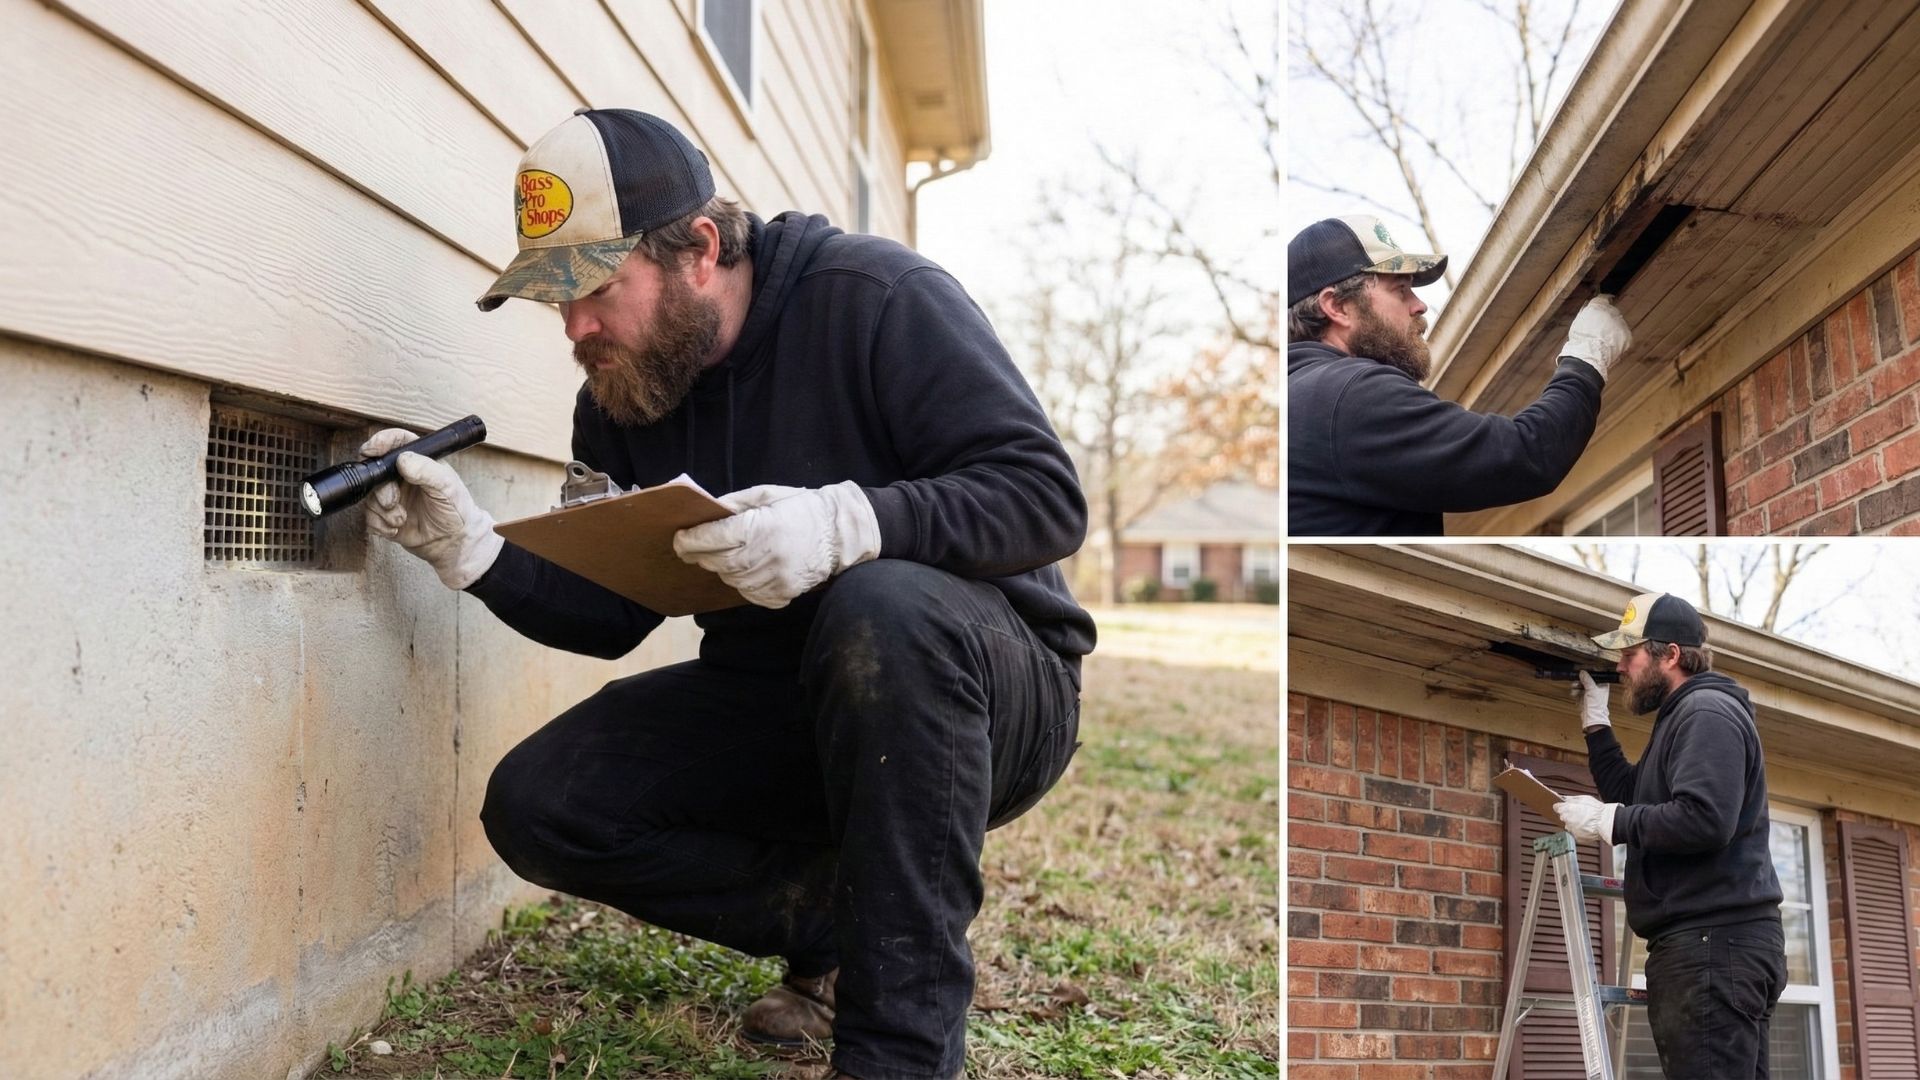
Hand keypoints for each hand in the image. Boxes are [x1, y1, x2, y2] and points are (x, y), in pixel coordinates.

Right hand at [362, 428, 503, 589]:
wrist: (453, 542)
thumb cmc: (456, 510)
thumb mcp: (447, 487)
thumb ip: (427, 471)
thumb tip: (403, 460)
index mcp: (419, 462)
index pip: (397, 442)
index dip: (381, 441)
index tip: (370, 450)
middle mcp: (403, 476)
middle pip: (376, 471)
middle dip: (381, 489)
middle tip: (393, 501)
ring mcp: (392, 495)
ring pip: (371, 496)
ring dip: (383, 510)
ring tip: (401, 519)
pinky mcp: (385, 516)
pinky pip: (369, 517)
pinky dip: (380, 524)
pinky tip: (396, 529)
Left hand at [673, 481, 881, 608]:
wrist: (839, 533)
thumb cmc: (800, 508)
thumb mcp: (766, 495)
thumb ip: (734, 505)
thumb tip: (704, 514)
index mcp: (761, 526)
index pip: (713, 538)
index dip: (691, 540)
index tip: (680, 539)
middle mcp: (766, 555)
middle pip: (718, 562)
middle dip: (700, 555)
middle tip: (692, 549)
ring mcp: (775, 579)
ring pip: (732, 580)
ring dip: (722, 569)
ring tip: (726, 556)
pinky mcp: (783, 594)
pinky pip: (750, 594)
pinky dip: (743, 583)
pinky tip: (748, 569)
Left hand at [1554, 794, 1619, 843]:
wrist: (1606, 823)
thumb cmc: (1597, 810)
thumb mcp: (1583, 798)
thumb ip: (1571, 799)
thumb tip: (1564, 799)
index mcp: (1566, 810)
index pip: (1557, 808)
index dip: (1563, 807)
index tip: (1566, 807)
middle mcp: (1566, 821)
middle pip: (1564, 817)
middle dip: (1569, 815)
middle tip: (1581, 814)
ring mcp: (1572, 830)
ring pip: (1570, 826)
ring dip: (1575, 824)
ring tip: (1586, 821)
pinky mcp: (1577, 838)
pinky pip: (1576, 833)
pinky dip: (1581, 831)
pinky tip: (1588, 827)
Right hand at [1562, 295, 1631, 381]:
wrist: (1588, 354)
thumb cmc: (1579, 340)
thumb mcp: (1578, 322)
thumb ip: (1585, 312)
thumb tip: (1589, 306)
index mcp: (1597, 305)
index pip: (1603, 299)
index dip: (1603, 304)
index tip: (1603, 306)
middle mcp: (1611, 311)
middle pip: (1613, 312)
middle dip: (1608, 320)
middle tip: (1600, 330)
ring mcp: (1620, 323)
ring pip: (1619, 325)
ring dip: (1614, 331)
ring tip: (1603, 341)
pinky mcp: (1627, 335)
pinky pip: (1624, 337)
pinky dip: (1619, 342)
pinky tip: (1610, 347)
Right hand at [1577, 670, 1611, 729]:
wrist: (1591, 717)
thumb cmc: (1597, 705)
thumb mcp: (1592, 690)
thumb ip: (1587, 680)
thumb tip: (1582, 672)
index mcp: (1602, 685)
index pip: (1597, 675)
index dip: (1591, 671)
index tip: (1584, 669)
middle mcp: (1596, 688)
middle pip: (1587, 679)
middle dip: (1581, 679)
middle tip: (1577, 678)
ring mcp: (1588, 693)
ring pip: (1580, 685)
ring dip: (1576, 685)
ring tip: (1574, 687)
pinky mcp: (1582, 697)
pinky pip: (1577, 691)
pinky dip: (1574, 691)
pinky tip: (1574, 693)